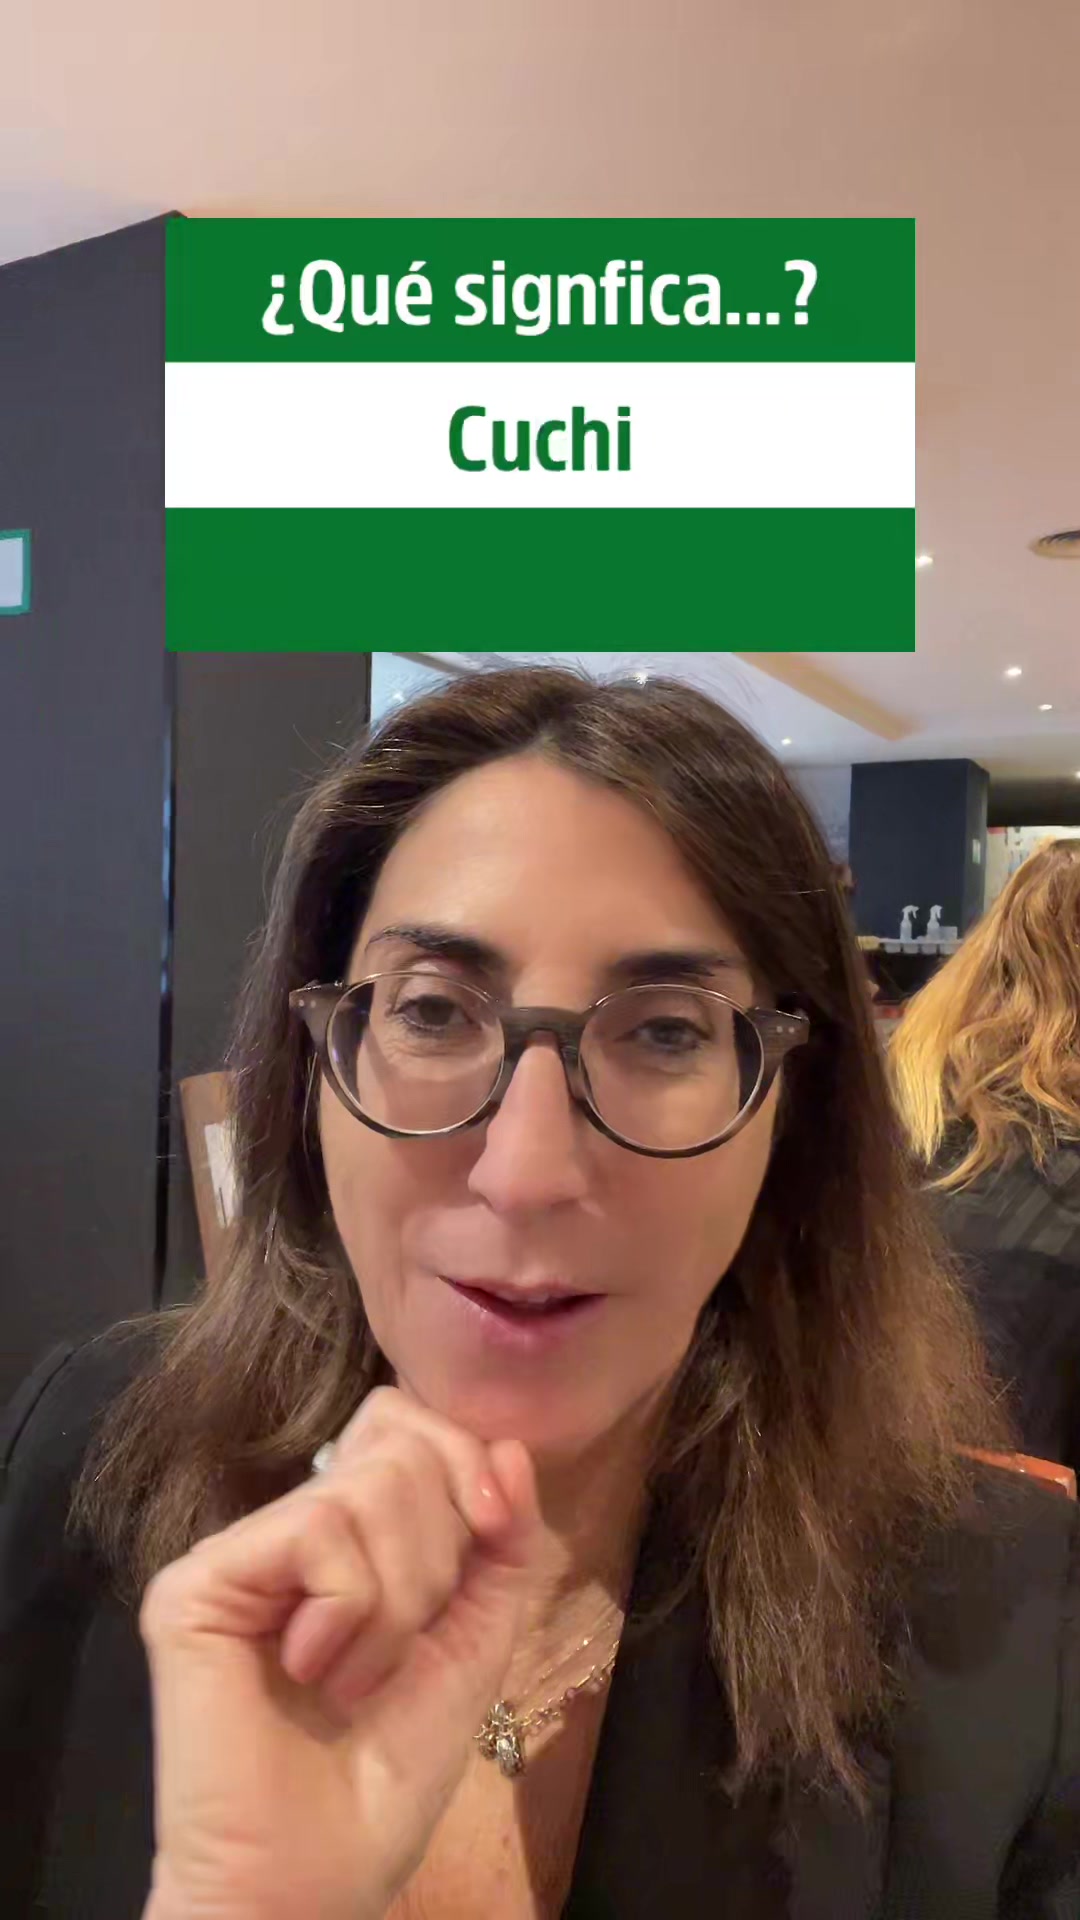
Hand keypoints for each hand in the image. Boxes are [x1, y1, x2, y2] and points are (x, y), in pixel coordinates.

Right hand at [140, 1387, 539, 1919]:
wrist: (317, 1875)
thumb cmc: (389, 1771)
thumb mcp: (477, 1638)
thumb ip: (503, 1541)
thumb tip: (510, 1447)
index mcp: (352, 1532)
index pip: (405, 1423)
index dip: (463, 1459)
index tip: (494, 1529)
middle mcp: (290, 1525)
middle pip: (398, 1444)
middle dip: (441, 1550)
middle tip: (409, 1641)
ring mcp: (240, 1552)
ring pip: (368, 1486)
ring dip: (399, 1600)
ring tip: (358, 1677)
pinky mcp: (196, 1583)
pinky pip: (317, 1531)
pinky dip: (350, 1610)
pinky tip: (312, 1669)